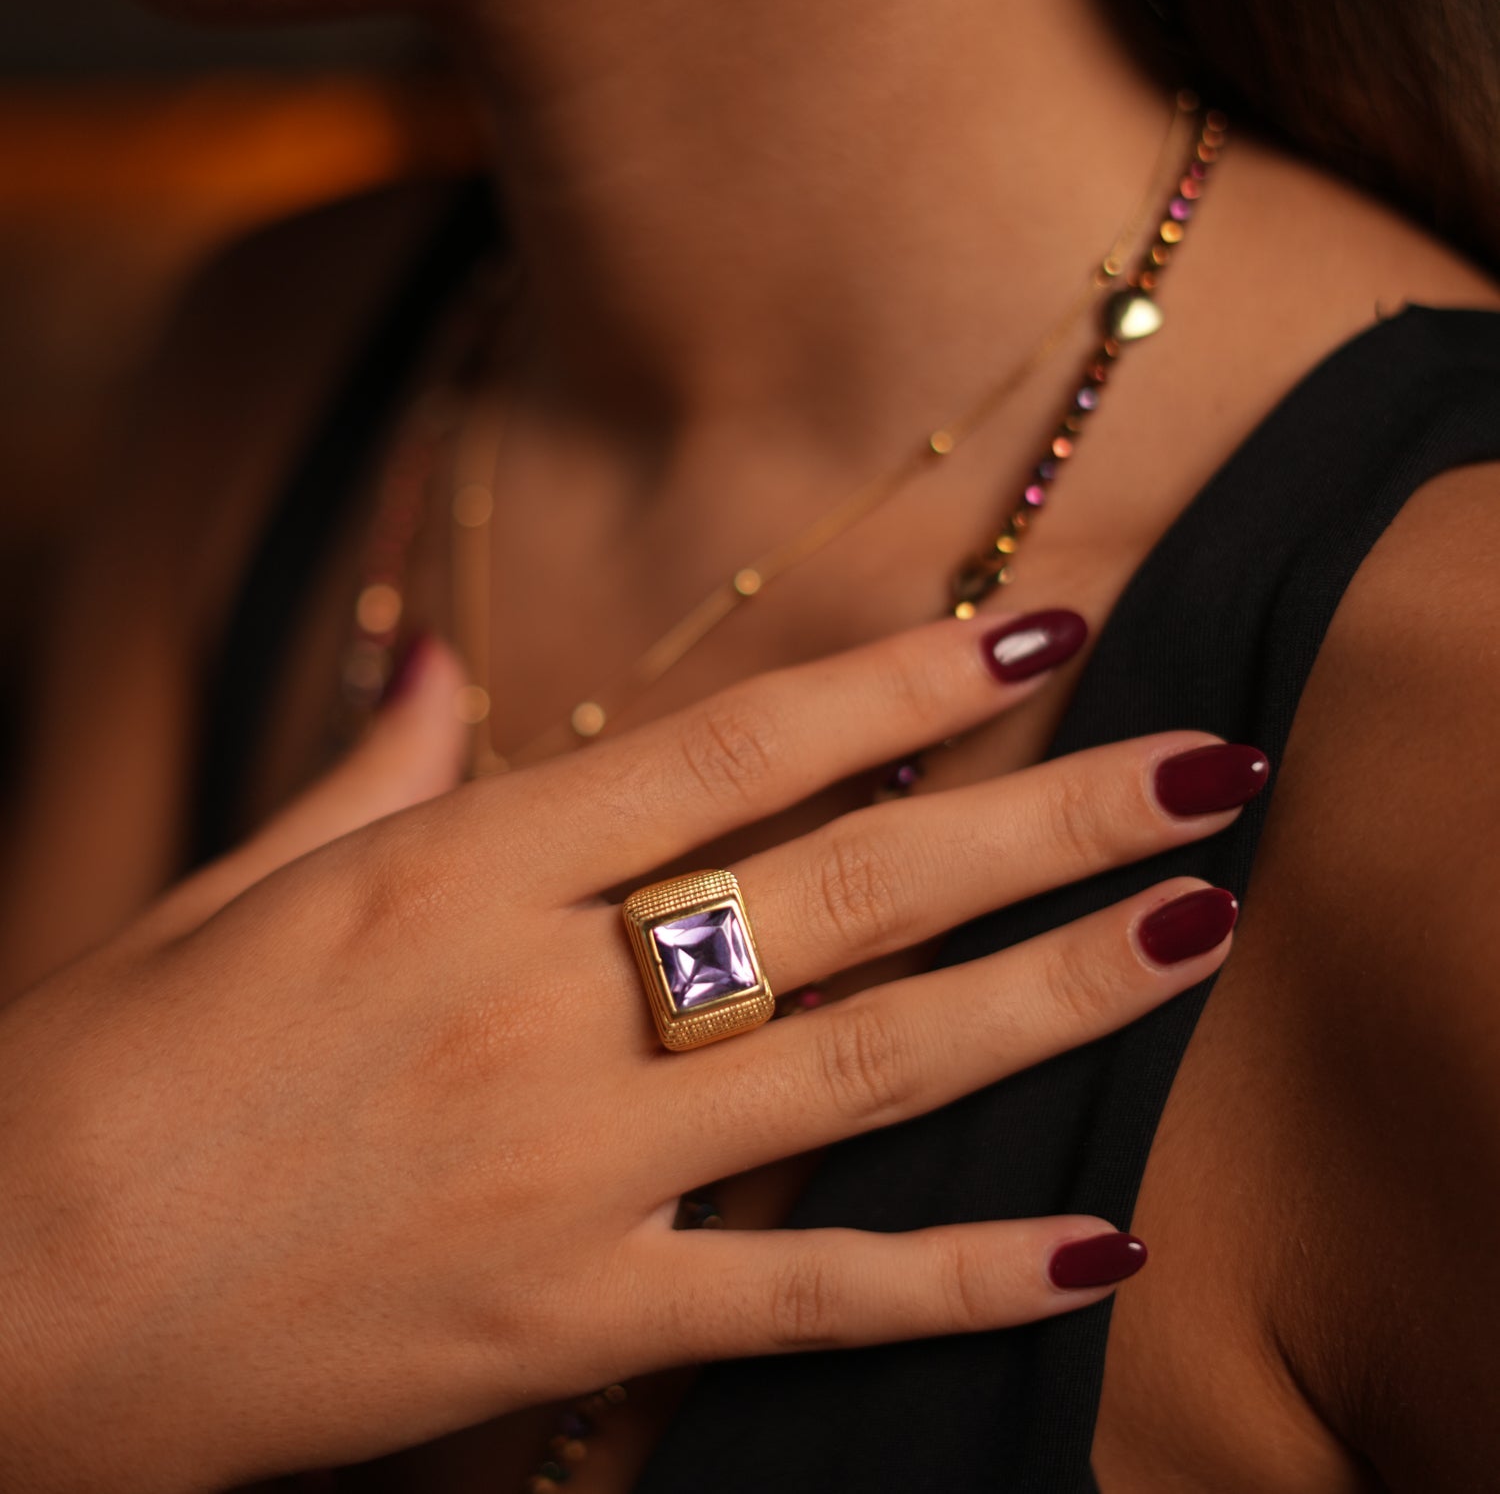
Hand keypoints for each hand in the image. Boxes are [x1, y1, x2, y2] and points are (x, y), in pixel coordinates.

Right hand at [0, 615, 1251, 1491]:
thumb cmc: (106, 1073)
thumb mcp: (235, 890)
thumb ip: (371, 770)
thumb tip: (437, 660)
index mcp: (450, 877)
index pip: (726, 752)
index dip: (894, 690)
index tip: (1035, 636)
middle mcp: (535, 1009)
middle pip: (849, 892)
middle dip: (1047, 821)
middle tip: (1210, 762)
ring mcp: (568, 1177)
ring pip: (864, 1070)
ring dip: (1048, 996)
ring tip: (1194, 927)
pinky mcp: (568, 1330)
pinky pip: (805, 1299)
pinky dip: (959, 1279)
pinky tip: (1098, 1242)